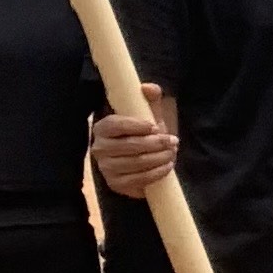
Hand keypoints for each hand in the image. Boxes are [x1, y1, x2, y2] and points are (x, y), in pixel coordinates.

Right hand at [88, 83, 175, 198]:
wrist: (142, 159)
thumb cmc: (142, 134)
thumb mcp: (146, 114)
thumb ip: (149, 99)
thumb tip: (149, 88)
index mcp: (102, 128)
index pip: (116, 125)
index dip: (136, 126)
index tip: (155, 126)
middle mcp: (99, 148)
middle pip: (129, 146)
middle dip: (156, 143)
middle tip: (173, 141)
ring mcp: (106, 168)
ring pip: (136, 163)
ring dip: (159, 158)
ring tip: (172, 152)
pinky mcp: (116, 184)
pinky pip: (139, 180)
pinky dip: (157, 172)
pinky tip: (167, 166)